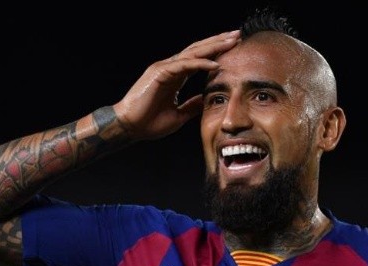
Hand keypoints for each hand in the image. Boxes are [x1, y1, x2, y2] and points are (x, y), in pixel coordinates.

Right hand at [112, 30, 239, 139]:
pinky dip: (200, 63)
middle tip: (237, 35)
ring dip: (213, 47)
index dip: (216, 52)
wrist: (130, 128)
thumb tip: (206, 101)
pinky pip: (184, 65)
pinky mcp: (159, 73)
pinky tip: (215, 64)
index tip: (234, 48)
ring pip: (193, 53)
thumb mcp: (179, 115)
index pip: (199, 59)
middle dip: (218, 42)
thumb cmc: (149, 123)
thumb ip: (192, 106)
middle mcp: (170, 68)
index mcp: (175, 77)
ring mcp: (164, 69)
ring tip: (231, 42)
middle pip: (198, 50)